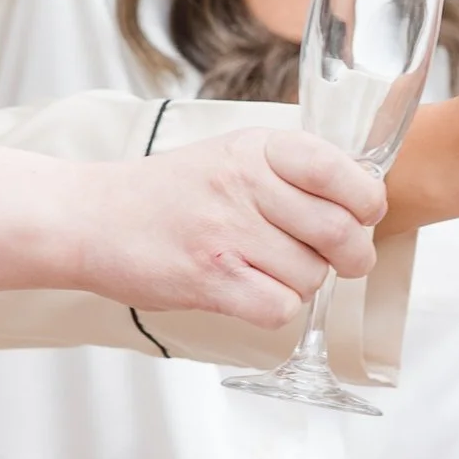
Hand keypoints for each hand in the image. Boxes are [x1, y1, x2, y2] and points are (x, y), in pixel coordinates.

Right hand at [65, 126, 384, 327]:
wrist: (91, 218)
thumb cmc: (166, 193)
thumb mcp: (229, 155)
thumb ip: (289, 169)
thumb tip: (360, 198)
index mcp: (256, 149)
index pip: (339, 171)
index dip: (366, 201)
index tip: (363, 215)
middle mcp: (244, 186)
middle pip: (339, 232)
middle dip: (352, 256)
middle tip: (339, 260)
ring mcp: (226, 234)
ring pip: (312, 276)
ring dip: (301, 283)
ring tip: (267, 271)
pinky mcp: (209, 280)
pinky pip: (279, 307)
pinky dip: (275, 309)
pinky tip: (250, 293)